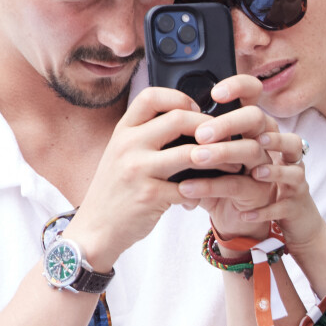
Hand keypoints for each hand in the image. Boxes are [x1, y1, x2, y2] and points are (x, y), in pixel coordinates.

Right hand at [64, 86, 212, 269]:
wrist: (95, 229)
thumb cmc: (115, 191)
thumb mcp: (121, 154)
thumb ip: (145, 137)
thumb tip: (187, 122)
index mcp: (123, 131)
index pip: (151, 96)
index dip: (178, 98)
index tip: (194, 109)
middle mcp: (128, 145)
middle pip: (178, 119)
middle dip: (208, 127)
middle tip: (224, 137)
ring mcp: (138, 170)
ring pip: (190, 153)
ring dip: (218, 159)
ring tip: (230, 165)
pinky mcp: (150, 195)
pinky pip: (189, 187)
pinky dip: (203, 191)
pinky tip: (204, 195)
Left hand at [176, 75, 284, 243]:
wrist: (261, 224)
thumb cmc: (235, 187)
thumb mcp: (217, 164)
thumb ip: (198, 147)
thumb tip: (164, 131)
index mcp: (255, 129)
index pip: (253, 95)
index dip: (239, 87)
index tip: (215, 93)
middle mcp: (273, 143)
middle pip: (258, 120)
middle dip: (229, 124)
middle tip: (200, 135)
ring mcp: (285, 169)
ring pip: (266, 155)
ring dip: (235, 157)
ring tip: (206, 161)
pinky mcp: (293, 199)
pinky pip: (280, 199)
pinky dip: (261, 206)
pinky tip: (239, 210)